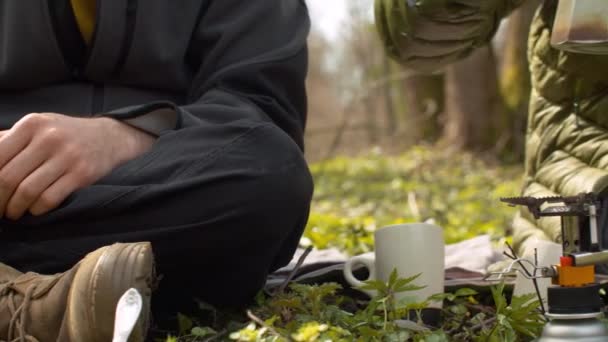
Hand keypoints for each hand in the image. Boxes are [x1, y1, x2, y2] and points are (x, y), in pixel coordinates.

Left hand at [0, 113, 154, 219]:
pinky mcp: (82, 173)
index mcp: (31, 124)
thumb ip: (9, 139)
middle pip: (8, 177)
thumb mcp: (38, 127)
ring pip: (27, 191)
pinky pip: (50, 198)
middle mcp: (48, 138)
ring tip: (13, 213)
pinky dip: (37, 209)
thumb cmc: (66, 134)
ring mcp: (67, 156)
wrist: (110, 136)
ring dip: (15, 208)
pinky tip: (35, 209)